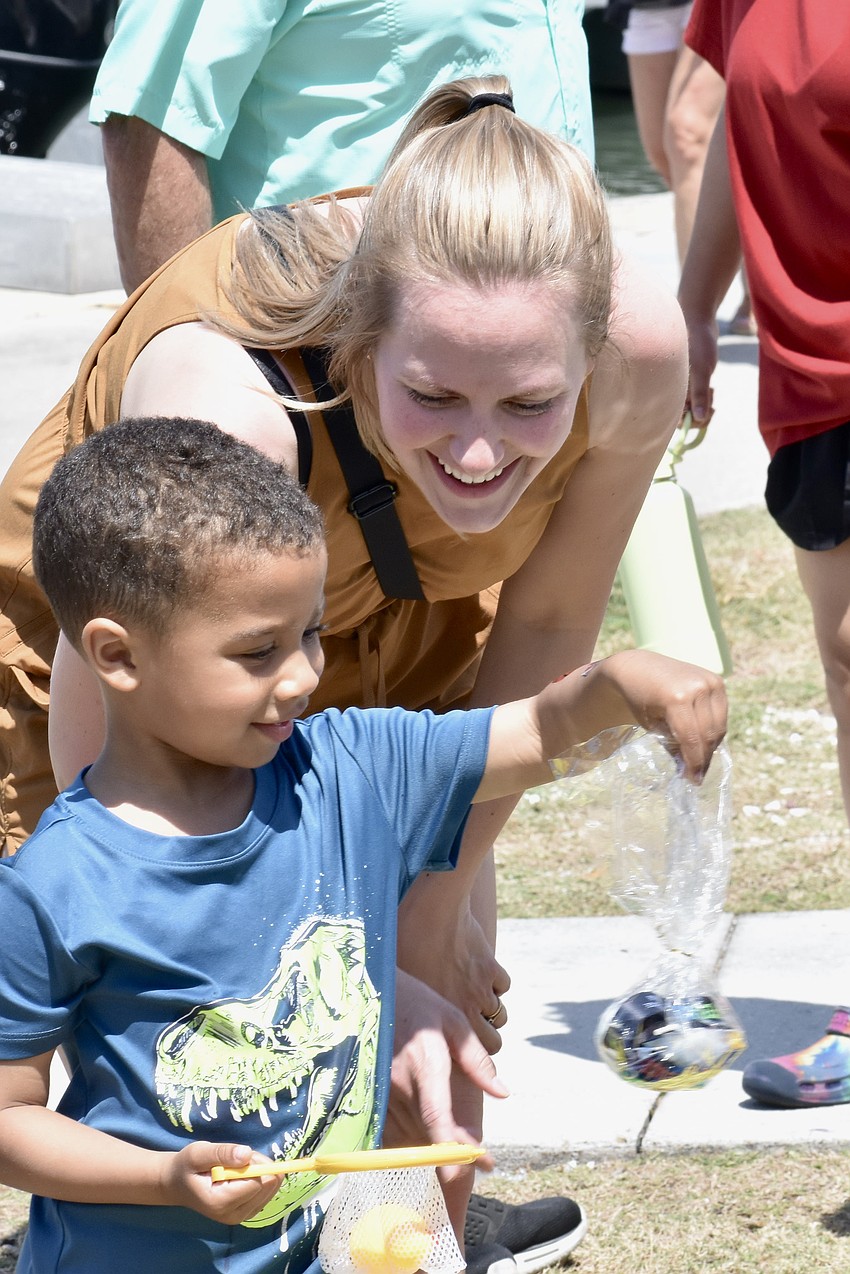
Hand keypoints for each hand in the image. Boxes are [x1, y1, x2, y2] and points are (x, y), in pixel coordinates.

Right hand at [159, 1141, 281, 1224]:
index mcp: (220, 1203)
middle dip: (258, 1166)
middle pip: (266, 1187)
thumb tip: (247, 1155)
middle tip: (236, 1158)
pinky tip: (241, 1174)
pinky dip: (259, 1178)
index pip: (256, 1183)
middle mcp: (233, 1215)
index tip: (238, 1154)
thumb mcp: (199, 1153)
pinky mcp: (245, 1213)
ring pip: (269, 1189)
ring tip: (235, 1165)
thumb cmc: (187, 1166)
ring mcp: (240, 1217)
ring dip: (259, 1171)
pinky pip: (265, 1193)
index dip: (254, 1163)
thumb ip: (223, 1153)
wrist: (178, 1184)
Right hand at [385, 970, 508, 1239]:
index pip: (436, 1116)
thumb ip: (477, 1060)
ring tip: (453, 1139)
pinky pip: (391, 1131)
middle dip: (453, 1155)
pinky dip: (410, 1138)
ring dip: (431, 1146)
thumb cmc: (416, 1004)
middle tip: (478, 1157)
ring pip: (409, 1137)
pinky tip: (423, 1129)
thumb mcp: (453, 1022)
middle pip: (426, 1137)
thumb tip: (502, 1092)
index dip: (451, 1147)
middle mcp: (399, 1085)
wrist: (369, 991)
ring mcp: (380, 1094)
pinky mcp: (368, 1097)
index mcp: (425, 1065)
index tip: (471, 1170)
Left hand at [398, 886, 510, 1052]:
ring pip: (499, 1014)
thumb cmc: (405, 942)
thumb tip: (390, 1016)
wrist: (433, 911)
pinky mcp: (491, 966)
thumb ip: (405, 1003)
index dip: (466, 1054)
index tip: (459, 1047)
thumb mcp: (398, 978)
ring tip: (472, 997)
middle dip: (485, 1037)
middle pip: (494, 1042)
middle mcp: (466, 1008)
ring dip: (489, 1010)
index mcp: (441, 1016)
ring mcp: (480, 988)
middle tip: (472, 1027)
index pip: (467, 1055)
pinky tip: (479, 973)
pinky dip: (494, 982)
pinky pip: (502, 985)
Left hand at [600, 649, 726, 782]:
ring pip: (719, 726)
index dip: (694, 763)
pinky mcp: (717, 680)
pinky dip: (714, 729)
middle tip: (697, 776)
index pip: (692, 739)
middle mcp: (698, 687)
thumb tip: (689, 771)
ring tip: (700, 762)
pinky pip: (721, 713)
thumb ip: (673, 745)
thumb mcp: (652, 725)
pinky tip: (704, 742)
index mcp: (677, 698)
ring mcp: (710, 681)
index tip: (692, 780)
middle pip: (709, 734)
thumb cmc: (640, 699)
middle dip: (704, 758)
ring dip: (711, 747)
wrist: (638, 668)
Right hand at [683, 313, 718, 427]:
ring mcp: (681, 385)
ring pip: (693, 407)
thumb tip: (700, 419)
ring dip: (705, 404)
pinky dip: (705, 396)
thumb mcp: (702, 371)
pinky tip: (711, 387)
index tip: (708, 414)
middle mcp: (673, 389)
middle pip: (686, 416)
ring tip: (712, 391)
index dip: (693, 422)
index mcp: (670, 389)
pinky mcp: (689, 379)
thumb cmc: (697, 342)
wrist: (698, 318)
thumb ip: (700, 395)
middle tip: (713, 403)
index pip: (677, 420)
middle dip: (701, 413)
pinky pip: (696, 397)